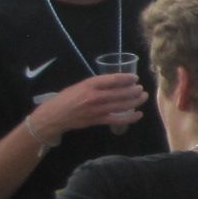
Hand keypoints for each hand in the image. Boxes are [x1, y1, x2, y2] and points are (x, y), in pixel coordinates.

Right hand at [31, 74, 145, 139]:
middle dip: (134, 90)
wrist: (54, 115)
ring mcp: (97, 109)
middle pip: (121, 93)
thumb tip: (116, 81)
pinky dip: (130, 118)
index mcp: (89, 85)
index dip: (127, 78)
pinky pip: (118, 119)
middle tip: (141, 88)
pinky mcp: (98, 120)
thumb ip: (96, 84)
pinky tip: (139, 114)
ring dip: (136, 101)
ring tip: (143, 97)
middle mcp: (94, 96)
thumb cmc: (67, 98)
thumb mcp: (80, 85)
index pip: (113, 79)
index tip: (135, 78)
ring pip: (122, 105)